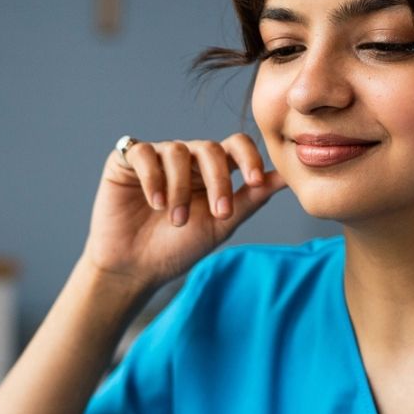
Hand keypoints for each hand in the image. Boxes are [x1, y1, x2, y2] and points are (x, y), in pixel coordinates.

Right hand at [80, 133, 287, 292]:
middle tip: (218, 213)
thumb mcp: (220, 225)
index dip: (249, 158)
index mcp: (212, 170)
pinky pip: (144, 154)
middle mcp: (186, 158)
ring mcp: (156, 156)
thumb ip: (251, 199)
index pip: (236, 145)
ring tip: (176, 220)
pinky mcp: (126, 160)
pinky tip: (155, 203)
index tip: (256, 182)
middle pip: (210, 148)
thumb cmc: (177, 248)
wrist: (134, 268)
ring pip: (178, 152)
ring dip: (181, 189)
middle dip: (218, 181)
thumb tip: (287, 178)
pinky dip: (152, 178)